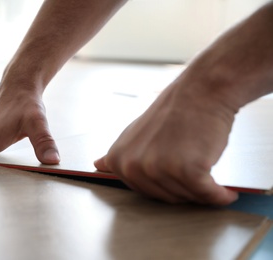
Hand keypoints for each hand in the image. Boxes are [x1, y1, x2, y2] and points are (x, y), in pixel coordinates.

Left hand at [94, 82, 238, 205]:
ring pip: (185, 197)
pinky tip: (225, 192)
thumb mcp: (134, 133)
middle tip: (193, 165)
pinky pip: (207, 196)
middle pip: (164, 197)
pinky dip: (220, 196)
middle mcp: (133, 166)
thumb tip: (97, 165)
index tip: (174, 170)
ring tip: (204, 166)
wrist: (200, 92)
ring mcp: (158, 168)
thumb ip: (118, 155)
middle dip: (182, 188)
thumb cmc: (172, 112)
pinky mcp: (186, 170)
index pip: (143, 191)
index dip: (163, 183)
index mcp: (118, 160)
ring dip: (201, 190)